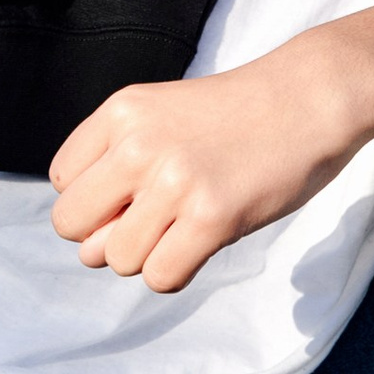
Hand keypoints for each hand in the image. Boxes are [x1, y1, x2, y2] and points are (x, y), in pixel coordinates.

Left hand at [47, 31, 373, 290]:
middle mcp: (139, 144)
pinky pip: (160, 277)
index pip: (63, 181)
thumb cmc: (239, 113)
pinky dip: (177, 271)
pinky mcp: (212, 217)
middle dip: (106, 233)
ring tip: (187, 223)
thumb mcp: (166, 119)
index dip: (95, 197)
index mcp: (122, 110)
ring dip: (148, 254)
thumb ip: (119, 176)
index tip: (136, 188)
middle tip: (154, 217)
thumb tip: (90, 255)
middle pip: (72, 225)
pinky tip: (204, 240)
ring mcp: (175, 181)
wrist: (311, 96)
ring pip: (117, 258)